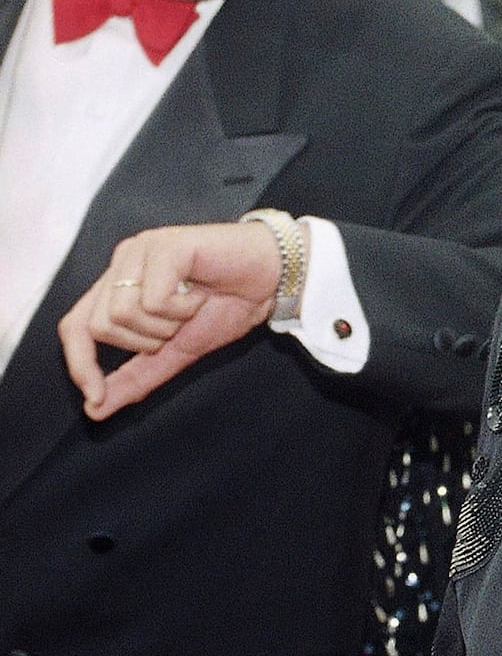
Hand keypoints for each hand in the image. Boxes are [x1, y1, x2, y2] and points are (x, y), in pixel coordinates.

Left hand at [59, 219, 287, 419]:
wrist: (272, 280)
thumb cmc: (227, 307)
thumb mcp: (175, 353)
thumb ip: (135, 377)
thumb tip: (95, 410)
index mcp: (119, 285)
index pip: (74, 327)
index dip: (80, 365)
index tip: (96, 398)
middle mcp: (122, 264)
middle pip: (99, 326)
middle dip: (145, 342)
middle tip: (179, 325)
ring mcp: (140, 251)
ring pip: (122, 314)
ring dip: (166, 325)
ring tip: (192, 306)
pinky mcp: (163, 245)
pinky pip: (153, 300)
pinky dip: (182, 310)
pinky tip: (201, 294)